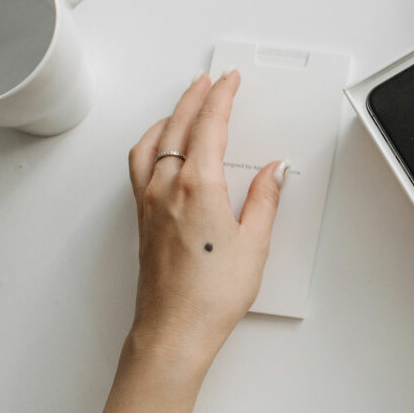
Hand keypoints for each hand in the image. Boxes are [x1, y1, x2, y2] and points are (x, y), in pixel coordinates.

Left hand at [98, 70, 288, 412]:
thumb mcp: (254, 244)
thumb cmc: (211, 296)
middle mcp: (167, 187)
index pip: (210, 125)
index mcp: (199, 186)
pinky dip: (151, 141)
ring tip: (183, 104)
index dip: (222, 97)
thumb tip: (273, 172)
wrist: (174, 331)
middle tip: (211, 82)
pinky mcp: (142, 218)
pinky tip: (159, 146)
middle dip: (196, 97)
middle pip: (178, 125)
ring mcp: (149, 201)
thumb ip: (264, 199)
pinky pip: (140, 163)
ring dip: (170, 115)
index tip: (230, 81)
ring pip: (153, 140)